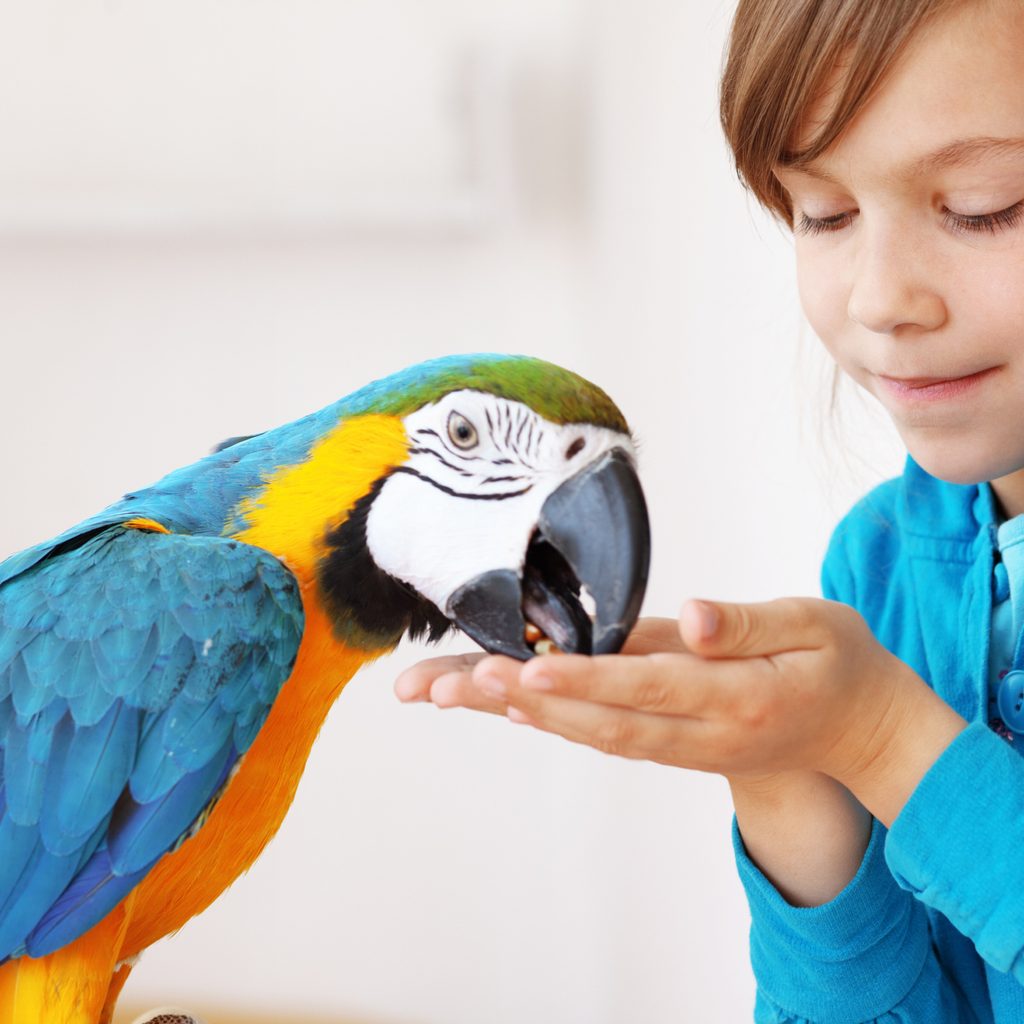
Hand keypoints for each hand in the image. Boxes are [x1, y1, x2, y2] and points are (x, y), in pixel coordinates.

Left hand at [397, 599, 966, 823]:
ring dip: (518, 716)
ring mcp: (683, 747)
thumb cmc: (838, 665)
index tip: (527, 669)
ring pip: (593, 735)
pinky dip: (550, 722)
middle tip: (450, 683)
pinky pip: (605, 735)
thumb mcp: (816, 626)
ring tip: (447, 691)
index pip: (651, 688)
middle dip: (524, 704)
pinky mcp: (670, 743)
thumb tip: (689, 617)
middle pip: (602, 723)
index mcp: (740, 697)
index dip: (587, 682)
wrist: (862, 733)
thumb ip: (748, 623)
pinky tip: (499, 704)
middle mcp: (702, 734)